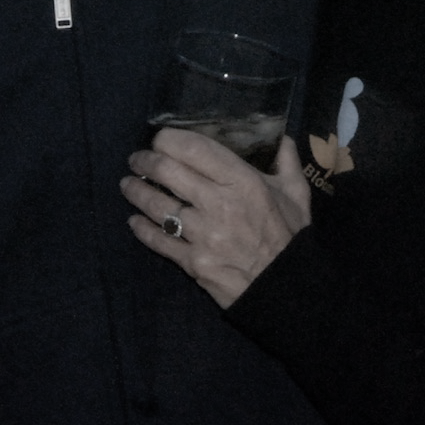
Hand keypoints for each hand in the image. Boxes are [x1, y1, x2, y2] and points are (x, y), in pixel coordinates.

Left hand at [122, 131, 311, 308]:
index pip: (194, 149)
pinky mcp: (193, 262)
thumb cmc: (290, 235)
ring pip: (157, 206)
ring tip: (128, 184)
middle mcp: (218, 204)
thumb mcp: (296, 192)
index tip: (160, 138)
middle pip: (168, 172)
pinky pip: (159, 241)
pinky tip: (134, 220)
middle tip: (138, 159)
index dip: (169, 139)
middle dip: (146, 161)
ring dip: (137, 192)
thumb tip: (280, 135)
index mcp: (242, 181)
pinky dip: (142, 229)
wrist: (287, 288)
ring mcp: (202, 235)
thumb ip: (287, 160)